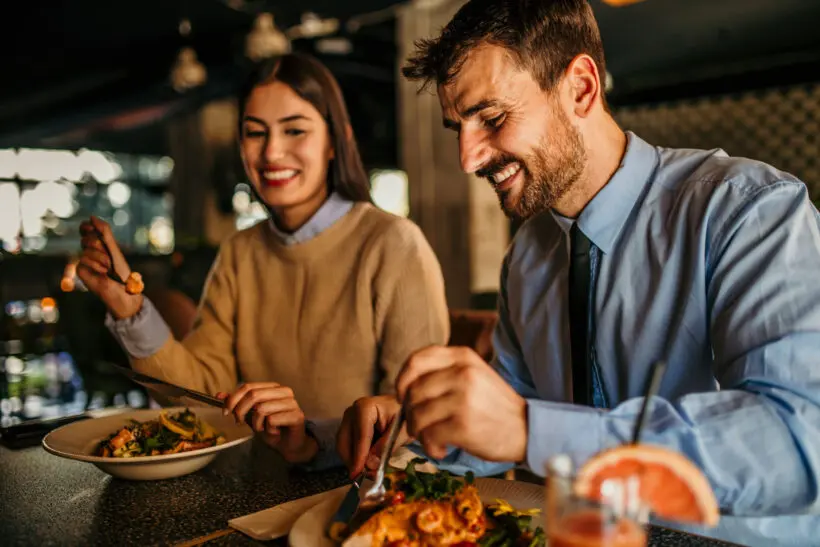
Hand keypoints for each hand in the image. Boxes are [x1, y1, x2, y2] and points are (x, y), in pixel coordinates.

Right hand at [76, 216, 142, 319]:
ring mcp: (84, 261)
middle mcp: (90, 251)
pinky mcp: (80, 270)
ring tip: (108, 267)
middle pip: (87, 238)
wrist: (122, 290)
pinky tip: (103, 273)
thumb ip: (104, 232)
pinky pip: (83, 260)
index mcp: (99, 244)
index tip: (91, 227)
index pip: (86, 229)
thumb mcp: (114, 248)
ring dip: (100, 257)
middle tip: (109, 256)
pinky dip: (95, 265)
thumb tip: (91, 216)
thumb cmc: (121, 271)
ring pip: (86, 250)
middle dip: (99, 245)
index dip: (87, 226)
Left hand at [218, 383, 316, 463]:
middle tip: (239, 423)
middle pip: (254, 395)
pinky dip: (268, 430)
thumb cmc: (270, 428)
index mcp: (273, 387)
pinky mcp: (297, 415)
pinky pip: (273, 420)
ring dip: (256, 424)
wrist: (288, 444)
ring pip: (262, 409)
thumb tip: (219, 395)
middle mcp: (284, 391)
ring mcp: (292, 403)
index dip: (233, 399)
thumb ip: (238, 404)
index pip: (248, 387)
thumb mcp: (251, 415)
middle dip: (241, 411)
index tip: (225, 412)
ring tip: (261, 429)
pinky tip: (274, 432)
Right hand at [336, 395, 410, 478]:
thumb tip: (370, 464)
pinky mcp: (347, 428)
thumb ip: (387, 446)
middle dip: (353, 461)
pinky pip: (346, 447)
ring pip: (342, 446)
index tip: (358, 473)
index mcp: (365, 408)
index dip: (359, 456)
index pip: (361, 436)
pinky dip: (353, 457)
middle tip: (363, 478)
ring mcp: (347, 420)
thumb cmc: (404, 416)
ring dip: (352, 461)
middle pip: (345, 442)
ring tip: (366, 473)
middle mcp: (351, 412)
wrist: (400, 408)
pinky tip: (364, 465)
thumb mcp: (401, 431)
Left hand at [396, 346, 527, 462]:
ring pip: (417, 415)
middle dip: (410, 413)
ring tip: (432, 439)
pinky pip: (429, 436)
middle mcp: (462, 373)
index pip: (416, 360)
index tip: (403, 395)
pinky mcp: (463, 425)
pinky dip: (430, 447)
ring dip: (419, 433)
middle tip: (420, 426)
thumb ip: (445, 372)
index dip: (402, 380)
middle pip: (412, 391)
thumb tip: (405, 387)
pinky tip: (442, 449)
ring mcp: (462, 398)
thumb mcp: (474, 374)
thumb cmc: (495, 405)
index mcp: (462, 357)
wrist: (527, 429)